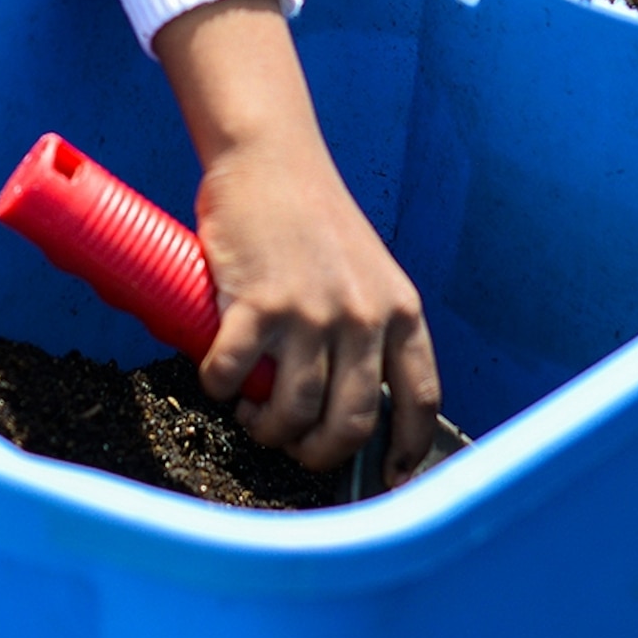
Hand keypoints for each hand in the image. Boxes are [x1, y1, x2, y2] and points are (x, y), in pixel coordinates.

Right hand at [196, 133, 440, 481]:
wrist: (271, 158)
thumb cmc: (313, 215)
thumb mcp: (367, 272)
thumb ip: (368, 328)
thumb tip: (345, 398)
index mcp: (399, 311)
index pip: (419, 399)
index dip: (407, 450)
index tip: (389, 478)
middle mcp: (363, 317)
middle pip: (352, 423)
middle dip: (320, 455)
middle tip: (295, 449)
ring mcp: (312, 312)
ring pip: (295, 411)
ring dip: (267, 428)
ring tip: (252, 414)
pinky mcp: (258, 303)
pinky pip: (235, 375)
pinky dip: (220, 389)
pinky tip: (218, 380)